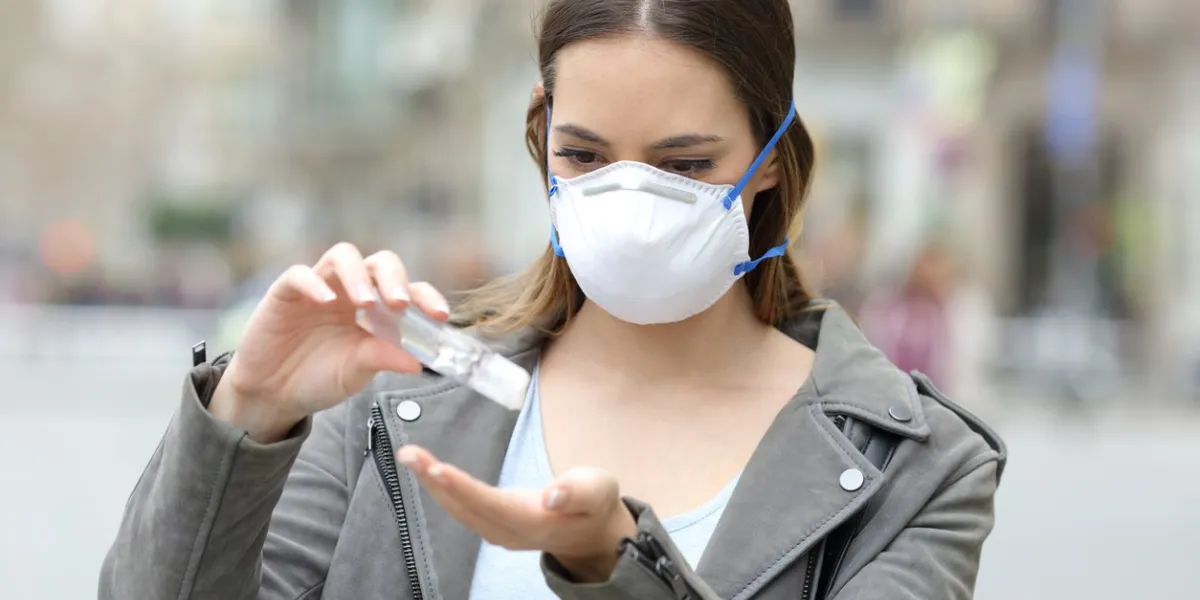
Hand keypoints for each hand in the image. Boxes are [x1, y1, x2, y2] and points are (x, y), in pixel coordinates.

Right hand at [210, 243, 449, 441]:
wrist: (272, 394)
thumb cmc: (318, 378)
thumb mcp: (356, 372)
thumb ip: (382, 360)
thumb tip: (418, 362)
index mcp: (376, 309)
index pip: (408, 290)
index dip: (426, 297)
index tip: (439, 316)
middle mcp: (352, 290)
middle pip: (380, 263)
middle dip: (394, 278)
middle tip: (399, 304)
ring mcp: (320, 286)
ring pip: (343, 256)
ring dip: (359, 275)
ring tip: (365, 302)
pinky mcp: (287, 292)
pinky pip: (301, 274)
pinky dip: (315, 283)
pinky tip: (326, 301)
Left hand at [397, 445, 638, 582]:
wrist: (593, 533)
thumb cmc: (595, 503)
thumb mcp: (598, 490)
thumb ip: (577, 492)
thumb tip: (552, 496)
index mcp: (535, 522)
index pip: (492, 504)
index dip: (464, 488)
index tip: (438, 469)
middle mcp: (510, 532)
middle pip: (466, 508)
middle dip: (435, 480)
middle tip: (409, 454)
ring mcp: (499, 532)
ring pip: (459, 510)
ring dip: (432, 484)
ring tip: (411, 457)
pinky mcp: (494, 525)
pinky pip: (461, 509)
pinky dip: (442, 490)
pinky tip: (429, 473)